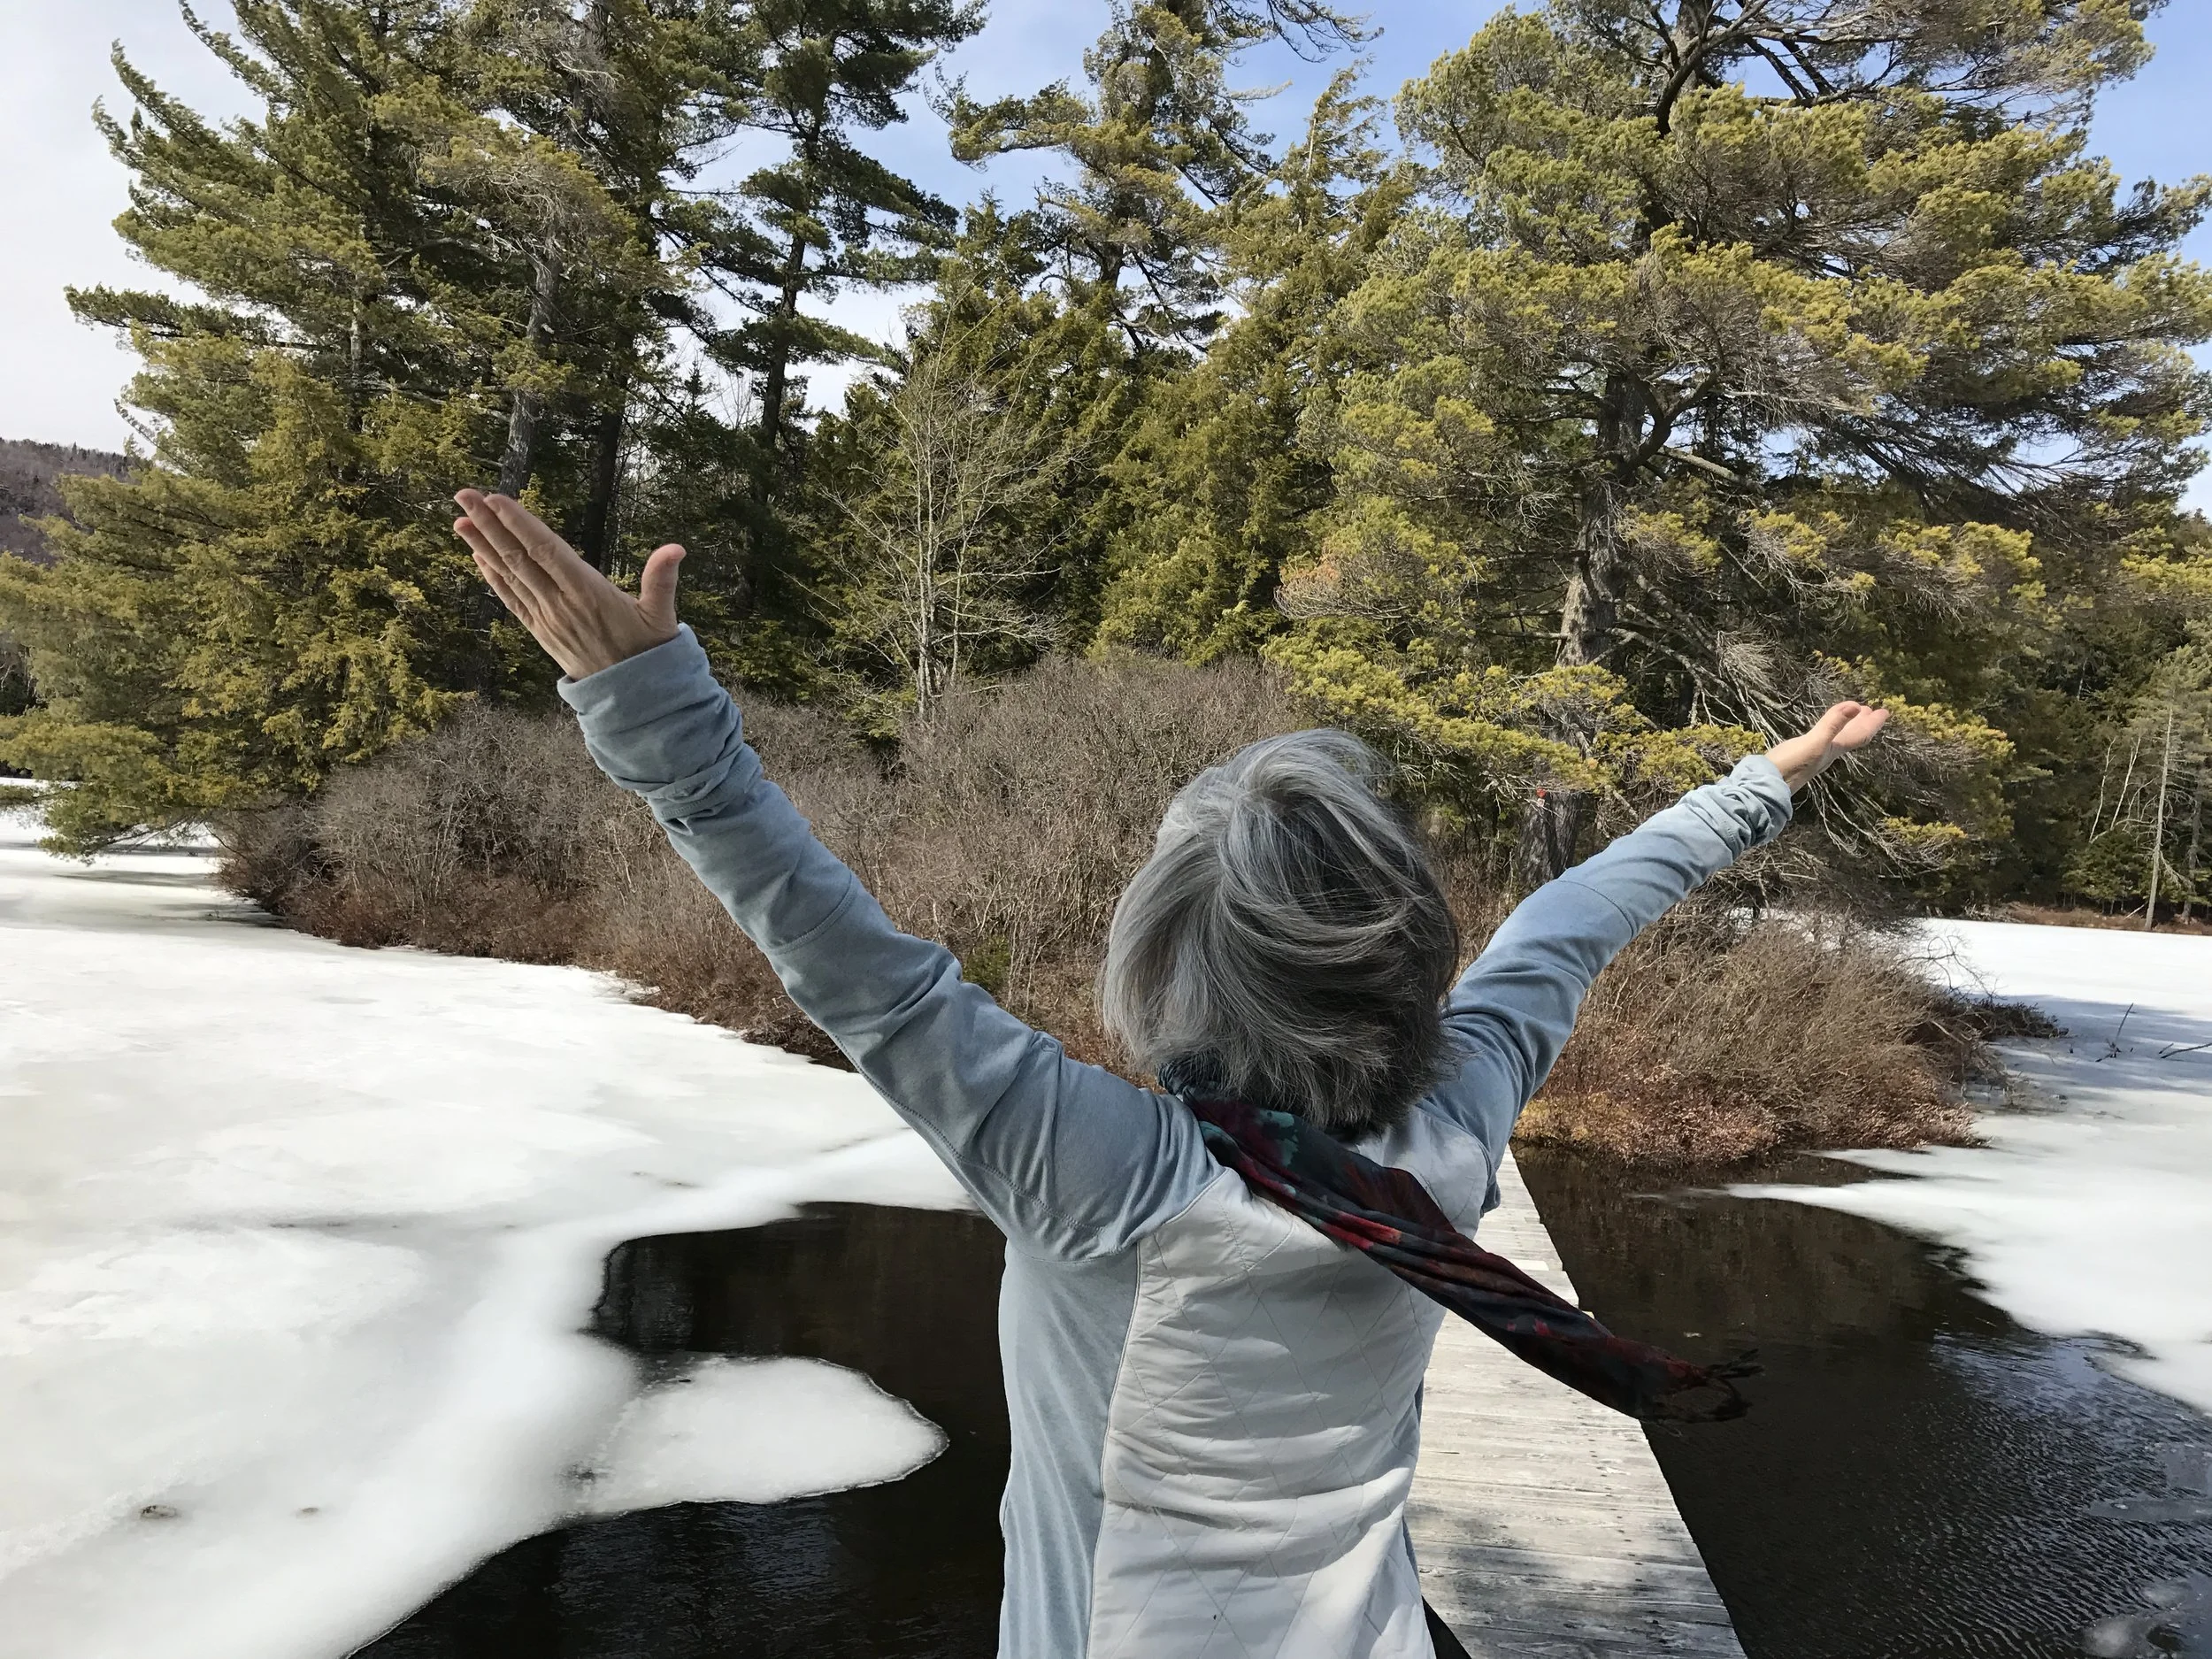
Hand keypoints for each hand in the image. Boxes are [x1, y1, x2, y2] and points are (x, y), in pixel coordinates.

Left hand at [453, 490, 685, 679]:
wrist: (630, 697)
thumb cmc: (647, 651)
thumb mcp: (661, 616)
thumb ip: (662, 580)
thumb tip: (676, 549)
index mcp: (587, 592)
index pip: (546, 550)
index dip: (520, 524)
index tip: (496, 500)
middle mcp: (559, 603)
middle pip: (518, 557)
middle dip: (489, 525)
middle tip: (464, 496)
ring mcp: (546, 618)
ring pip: (509, 575)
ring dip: (482, 546)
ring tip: (460, 521)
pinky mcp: (540, 631)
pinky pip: (511, 600)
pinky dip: (493, 578)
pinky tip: (478, 558)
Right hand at [1764, 701, 1888, 791]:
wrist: (1765, 785)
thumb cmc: (1790, 766)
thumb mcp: (1814, 743)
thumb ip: (1833, 724)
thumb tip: (1856, 706)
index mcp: (1834, 750)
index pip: (1859, 736)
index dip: (1872, 724)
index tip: (1884, 711)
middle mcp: (1827, 752)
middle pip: (1851, 737)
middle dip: (1862, 723)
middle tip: (1871, 711)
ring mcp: (1814, 754)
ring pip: (1838, 738)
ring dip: (1848, 726)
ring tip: (1854, 716)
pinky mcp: (1801, 754)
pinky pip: (1824, 738)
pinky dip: (1831, 730)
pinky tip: (1825, 731)